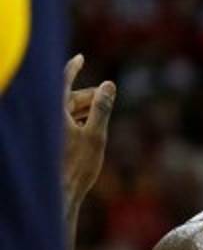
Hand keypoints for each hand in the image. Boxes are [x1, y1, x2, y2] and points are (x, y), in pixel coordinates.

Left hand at [62, 54, 115, 208]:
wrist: (60, 192)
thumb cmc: (77, 165)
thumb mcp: (96, 135)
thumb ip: (101, 108)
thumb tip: (108, 84)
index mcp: (54, 112)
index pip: (62, 82)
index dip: (72, 68)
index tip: (80, 58)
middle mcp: (47, 118)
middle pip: (71, 98)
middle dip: (90, 98)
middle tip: (108, 101)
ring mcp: (48, 129)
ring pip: (69, 111)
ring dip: (86, 111)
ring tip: (101, 121)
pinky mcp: (50, 140)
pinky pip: (66, 122)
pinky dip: (79, 121)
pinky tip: (90, 131)